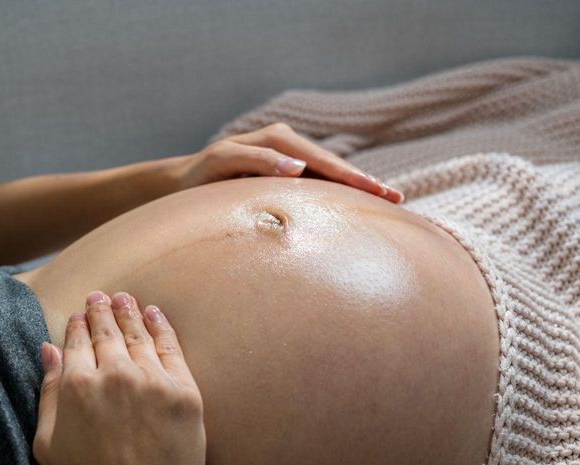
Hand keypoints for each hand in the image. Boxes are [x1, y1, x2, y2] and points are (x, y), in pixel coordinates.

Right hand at [33, 290, 205, 464]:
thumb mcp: (48, 445)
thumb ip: (48, 392)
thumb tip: (49, 349)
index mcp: (76, 384)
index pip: (78, 341)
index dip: (79, 324)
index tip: (80, 314)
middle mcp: (114, 374)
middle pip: (108, 331)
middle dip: (102, 310)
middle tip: (101, 296)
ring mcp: (152, 381)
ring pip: (139, 335)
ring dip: (131, 313)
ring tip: (126, 299)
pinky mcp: (184, 393)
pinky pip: (172, 349)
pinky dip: (162, 327)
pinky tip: (156, 316)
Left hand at [172, 121, 403, 202]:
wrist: (183, 183)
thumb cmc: (198, 177)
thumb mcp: (222, 164)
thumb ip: (256, 161)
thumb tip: (298, 167)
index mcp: (278, 140)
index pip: (323, 161)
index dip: (352, 177)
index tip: (377, 192)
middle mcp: (287, 145)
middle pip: (334, 166)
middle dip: (365, 183)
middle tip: (396, 201)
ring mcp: (288, 160)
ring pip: (330, 175)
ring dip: (357, 189)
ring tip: (388, 204)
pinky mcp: (285, 177)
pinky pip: (318, 184)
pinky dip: (339, 194)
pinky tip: (357, 208)